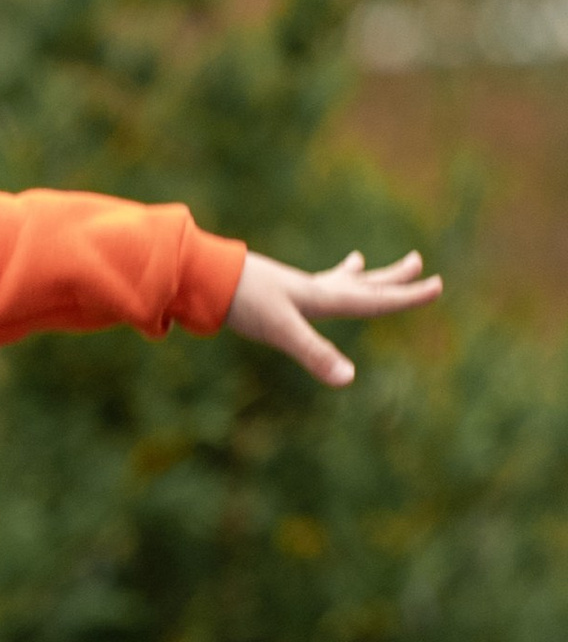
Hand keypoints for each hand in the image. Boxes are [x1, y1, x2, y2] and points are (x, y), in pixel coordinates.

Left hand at [225, 246, 440, 385]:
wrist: (204, 276)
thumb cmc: (245, 302)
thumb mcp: (283, 332)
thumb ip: (316, 355)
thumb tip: (349, 379)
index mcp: (323, 297)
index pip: (373, 300)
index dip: (406, 297)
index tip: (437, 286)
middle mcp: (314, 290)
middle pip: (362, 283)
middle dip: (391, 279)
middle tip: (418, 262)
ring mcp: (293, 290)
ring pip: (335, 281)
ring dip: (354, 274)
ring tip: (360, 261)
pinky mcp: (273, 293)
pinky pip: (305, 287)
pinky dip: (314, 283)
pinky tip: (305, 285)